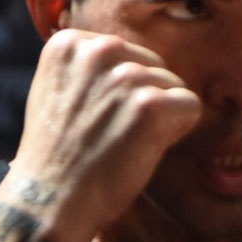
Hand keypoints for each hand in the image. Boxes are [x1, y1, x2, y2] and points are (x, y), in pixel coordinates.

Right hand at [12, 29, 201, 229]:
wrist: (51, 199)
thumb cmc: (59, 154)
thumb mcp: (59, 90)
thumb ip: (91, 69)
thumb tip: (133, 62)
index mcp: (70, 43)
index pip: (125, 53)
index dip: (120, 91)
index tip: (94, 116)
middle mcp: (98, 50)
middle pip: (153, 66)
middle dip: (143, 100)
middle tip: (112, 132)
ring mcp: (126, 76)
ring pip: (173, 86)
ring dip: (158, 118)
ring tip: (123, 142)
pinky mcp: (151, 105)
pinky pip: (190, 106)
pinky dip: (177, 131)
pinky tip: (144, 147)